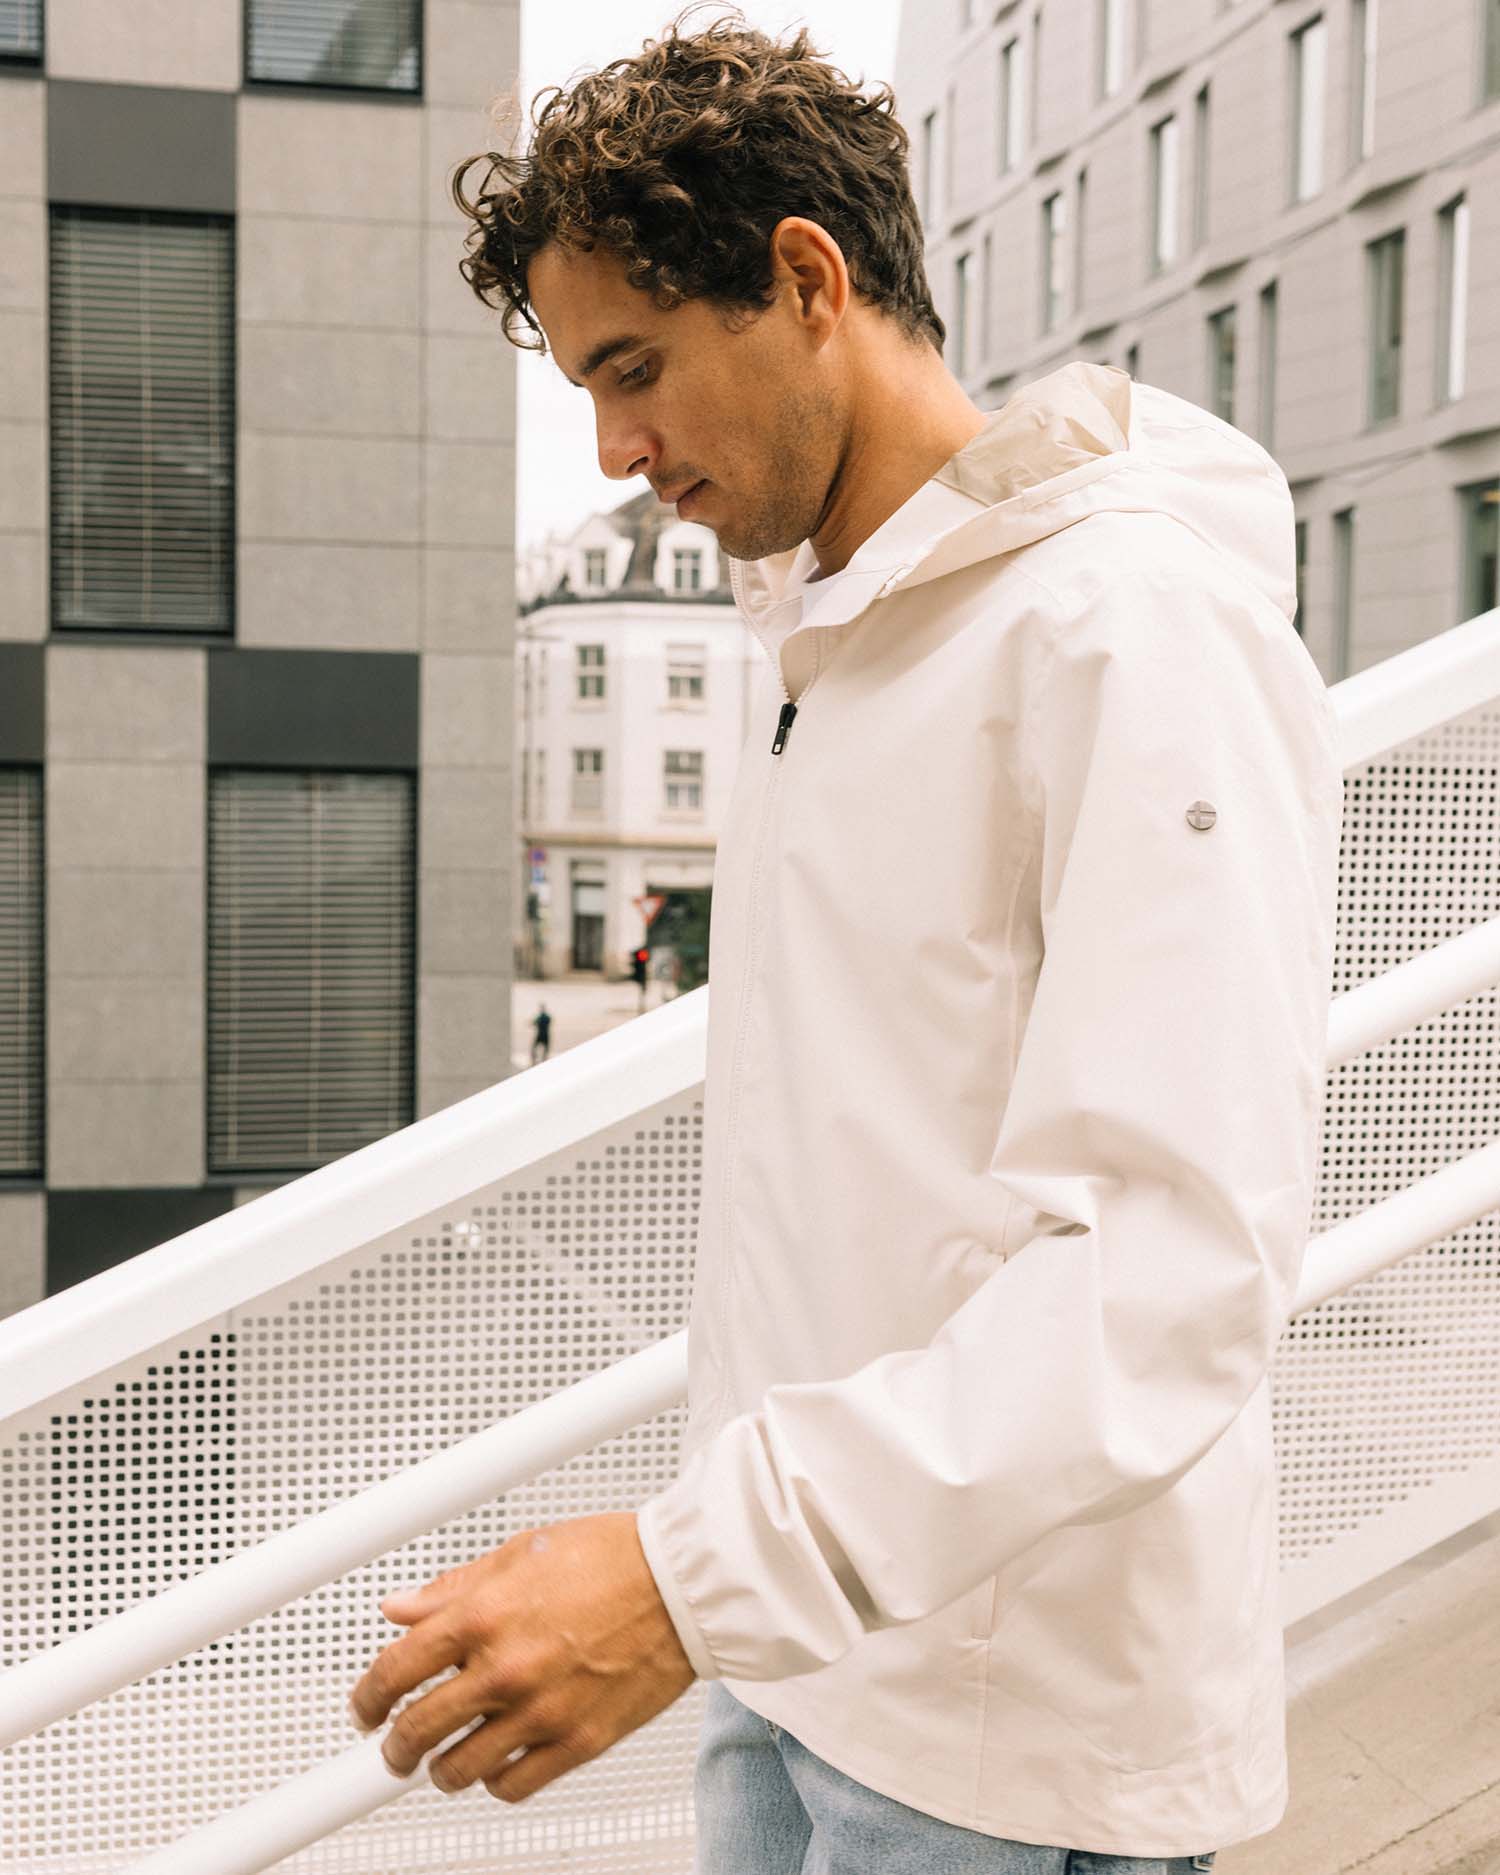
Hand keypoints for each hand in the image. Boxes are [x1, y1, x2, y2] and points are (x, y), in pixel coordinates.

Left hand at [347, 1511, 697, 1803]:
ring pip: (458, 1769)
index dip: (367, 1696)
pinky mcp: (578, 1743)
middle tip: (393, 1746)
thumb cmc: (613, 1559)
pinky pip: (512, 1785)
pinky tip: (495, 1762)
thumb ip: (455, 1587)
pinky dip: (494, 1781)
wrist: (682, 1583)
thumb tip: (403, 1608)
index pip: (396, 1671)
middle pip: (416, 1730)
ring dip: (439, 1769)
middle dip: (393, 1746)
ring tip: (443, 1759)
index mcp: (485, 1615)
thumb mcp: (523, 1552)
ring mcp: (541, 1712)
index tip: (365, 1706)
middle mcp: (506, 1668)